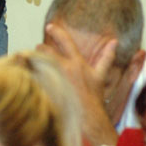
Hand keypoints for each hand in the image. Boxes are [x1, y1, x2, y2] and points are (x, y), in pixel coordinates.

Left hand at [37, 22, 118, 145]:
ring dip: (35, 59)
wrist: (88, 118)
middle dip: (41, 48)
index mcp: (76, 63)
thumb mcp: (101, 75)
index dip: (56, 31)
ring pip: (38, 61)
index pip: (65, 41)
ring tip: (34, 61)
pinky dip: (32, 73)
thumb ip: (107, 57)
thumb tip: (114, 42)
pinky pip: (34, 75)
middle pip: (45, 50)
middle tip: (39, 48)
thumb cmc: (94, 98)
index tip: (50, 26)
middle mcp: (63, 69)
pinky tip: (31, 74)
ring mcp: (53, 78)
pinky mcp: (45, 87)